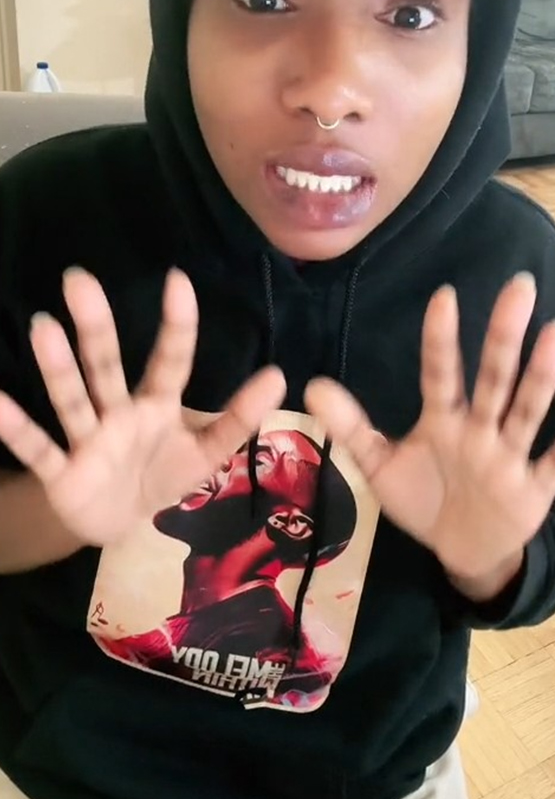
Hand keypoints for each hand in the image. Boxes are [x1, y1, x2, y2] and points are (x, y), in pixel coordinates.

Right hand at [0, 268, 284, 546]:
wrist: (121, 522)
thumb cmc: (164, 472)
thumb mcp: (209, 451)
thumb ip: (239, 416)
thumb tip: (280, 375)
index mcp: (158, 405)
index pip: (170, 360)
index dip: (177, 325)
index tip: (178, 280)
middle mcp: (119, 412)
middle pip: (107, 365)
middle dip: (96, 326)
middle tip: (80, 280)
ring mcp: (88, 438)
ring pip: (72, 397)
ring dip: (58, 365)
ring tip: (43, 325)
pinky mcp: (63, 472)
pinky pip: (37, 448)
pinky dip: (16, 428)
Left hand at [304, 274, 554, 598]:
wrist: (463, 550)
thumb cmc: (426, 498)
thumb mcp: (381, 466)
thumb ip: (353, 426)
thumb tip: (311, 385)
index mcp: (444, 421)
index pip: (441, 375)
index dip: (441, 340)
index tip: (445, 296)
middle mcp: (481, 430)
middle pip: (493, 379)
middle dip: (504, 336)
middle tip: (519, 288)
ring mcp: (509, 456)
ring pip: (526, 410)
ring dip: (542, 376)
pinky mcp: (534, 488)